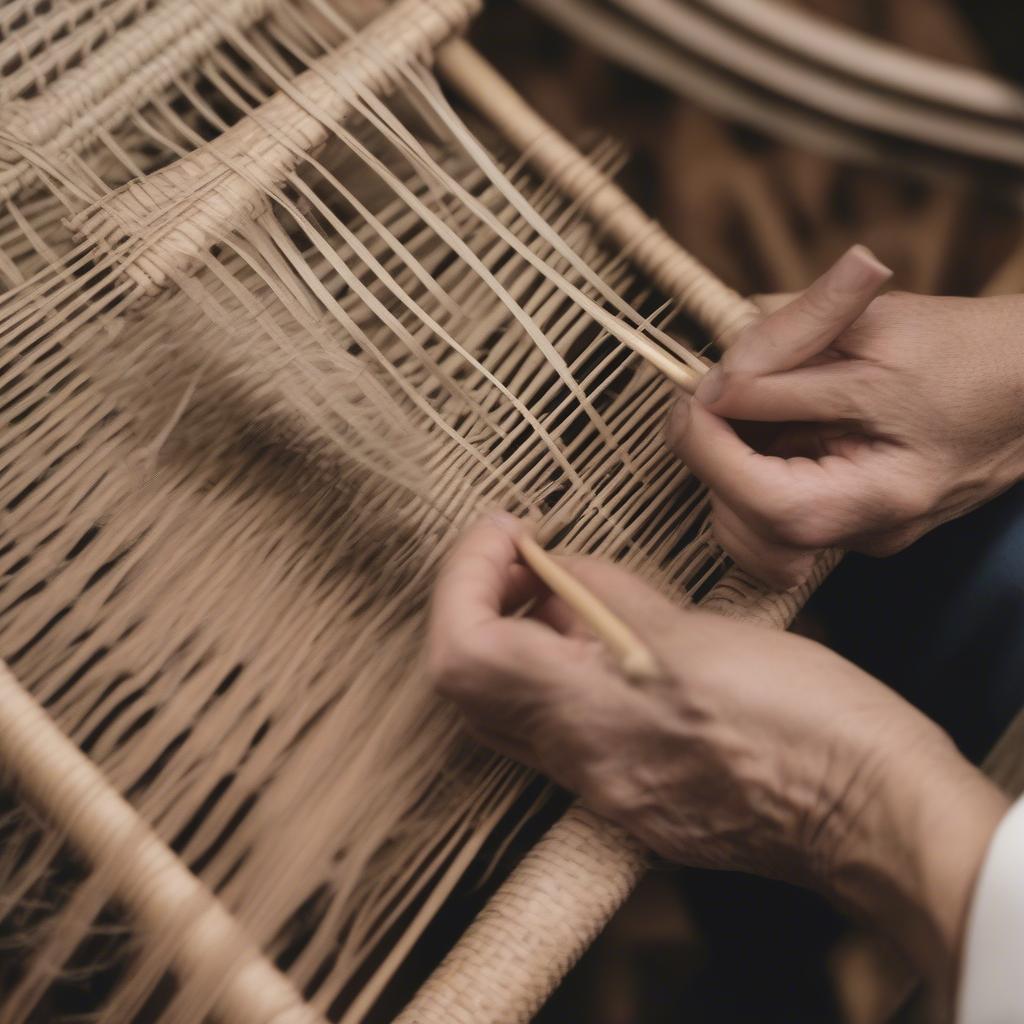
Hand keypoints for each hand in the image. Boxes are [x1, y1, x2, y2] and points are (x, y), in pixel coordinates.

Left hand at [427, 515, 1008, 1004]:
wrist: (872, 817)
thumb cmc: (808, 719)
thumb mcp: (702, 632)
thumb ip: (609, 599)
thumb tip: (554, 573)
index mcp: (596, 717)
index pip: (464, 652)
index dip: (464, 577)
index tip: (507, 530)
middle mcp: (582, 767)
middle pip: (468, 687)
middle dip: (475, 604)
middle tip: (520, 556)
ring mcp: (603, 793)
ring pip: (506, 713)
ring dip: (511, 640)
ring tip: (560, 592)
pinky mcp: (630, 801)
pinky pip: (557, 734)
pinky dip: (553, 677)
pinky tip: (600, 646)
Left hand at [666, 246, 1023, 587]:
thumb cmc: (971, 351)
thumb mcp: (877, 331)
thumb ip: (789, 352)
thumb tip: (714, 378)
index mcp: (880, 495)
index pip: (758, 497)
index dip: (705, 443)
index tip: (690, 390)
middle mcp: (865, 531)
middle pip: (742, 524)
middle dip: (709, 455)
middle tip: (706, 391)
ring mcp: (858, 532)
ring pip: (748, 529)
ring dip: (724, 466)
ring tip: (741, 405)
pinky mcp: (849, 519)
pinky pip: (773, 513)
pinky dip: (750, 471)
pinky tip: (767, 427)